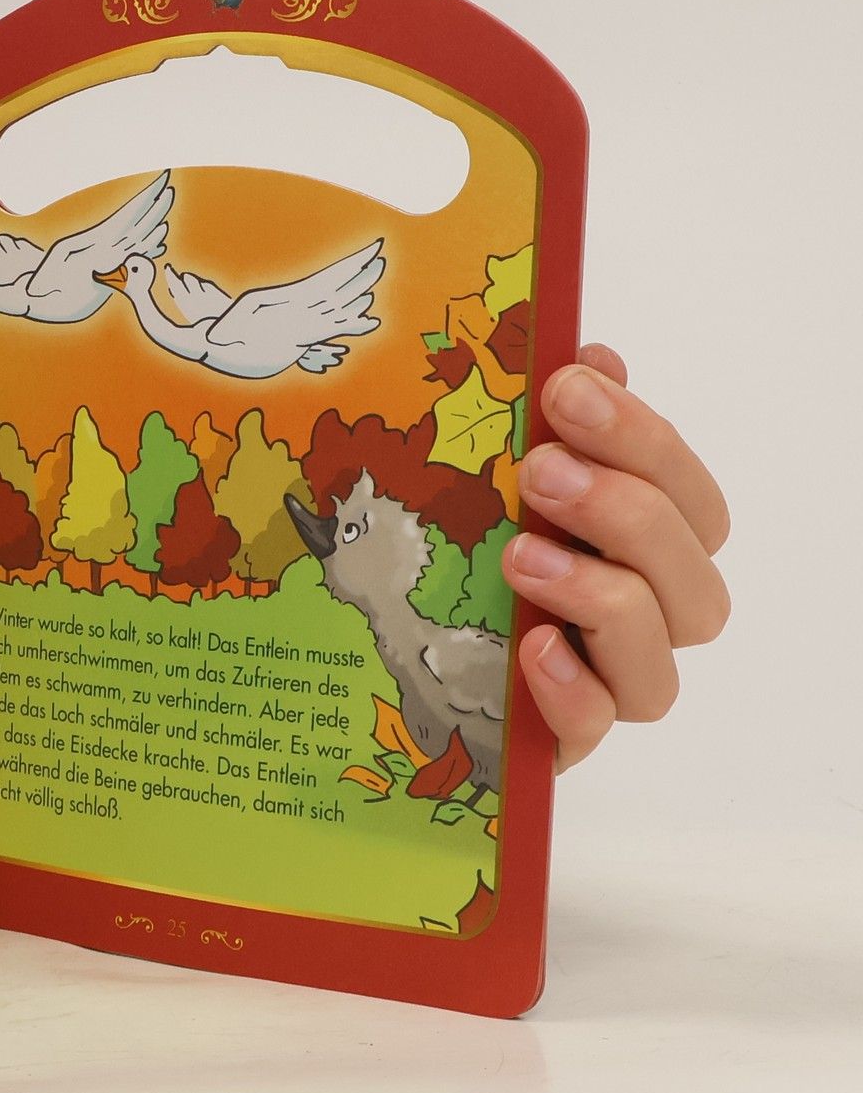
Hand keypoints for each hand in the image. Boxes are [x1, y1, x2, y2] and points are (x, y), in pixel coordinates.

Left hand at [503, 343, 729, 769]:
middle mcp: (643, 621)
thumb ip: (549, 425)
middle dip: (625, 512)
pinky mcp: (557, 740)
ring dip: (600, 595)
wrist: (397, 666)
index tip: (571, 387)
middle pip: (693, 580)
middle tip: (540, 470)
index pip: (689, 497)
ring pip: (660, 661)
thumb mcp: (488, 481)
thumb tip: (590, 352)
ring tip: (521, 555)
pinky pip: (593, 727)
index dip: (642, 440)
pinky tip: (530, 646)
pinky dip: (571, 688)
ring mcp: (604, 685)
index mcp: (643, 552)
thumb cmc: (462, 560)